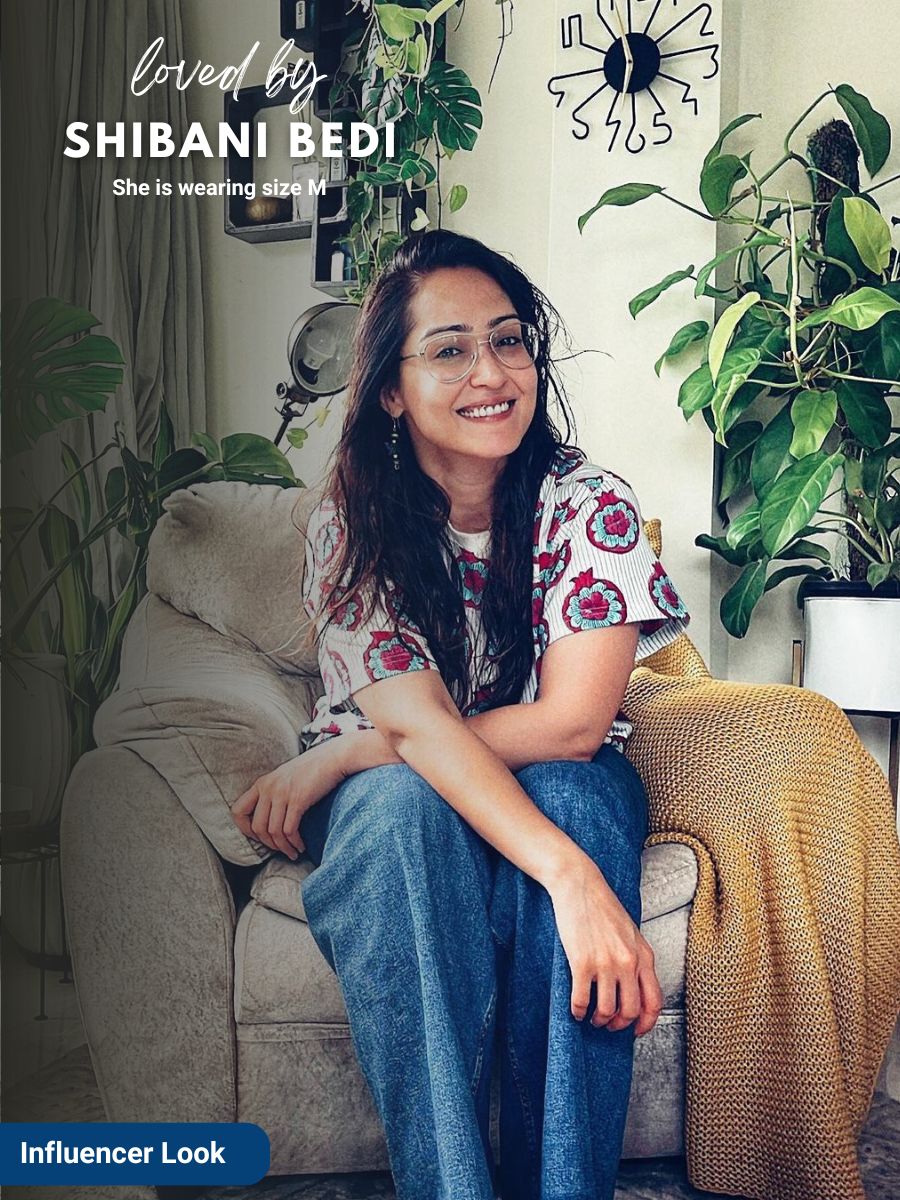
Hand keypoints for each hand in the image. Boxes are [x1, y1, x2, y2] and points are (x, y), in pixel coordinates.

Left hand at [230, 739, 346, 859]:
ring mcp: (282, 793)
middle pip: (257, 827)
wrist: (334, 757)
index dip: (245, 829)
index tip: (260, 837)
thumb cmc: (313, 768)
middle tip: (281, 849)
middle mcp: (268, 788)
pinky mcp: (298, 799)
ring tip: (293, 853)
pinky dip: (294, 843)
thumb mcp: (285, 777)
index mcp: (262, 783)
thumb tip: (271, 819)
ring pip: (273, 832)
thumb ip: (274, 793)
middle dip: (269, 844)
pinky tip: (301, 846)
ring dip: (283, 848)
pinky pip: (289, 829)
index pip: (238, 811)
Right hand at [547, 859, 662, 1036]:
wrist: (579, 884)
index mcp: (643, 955)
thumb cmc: (603, 907)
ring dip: (598, 1020)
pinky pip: (581, 1000)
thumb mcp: (630, 932)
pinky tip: (576, 1009)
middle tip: (608, 1023)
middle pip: (630, 1011)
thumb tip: (636, 989)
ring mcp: (605, 963)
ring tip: (591, 1017)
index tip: (635, 1030)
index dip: (646, 1023)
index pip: (654, 1001)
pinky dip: (578, 1011)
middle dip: (619, 1024)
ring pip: (606, 1010)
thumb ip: (637, 959)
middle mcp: (628, 962)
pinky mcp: (582, 963)